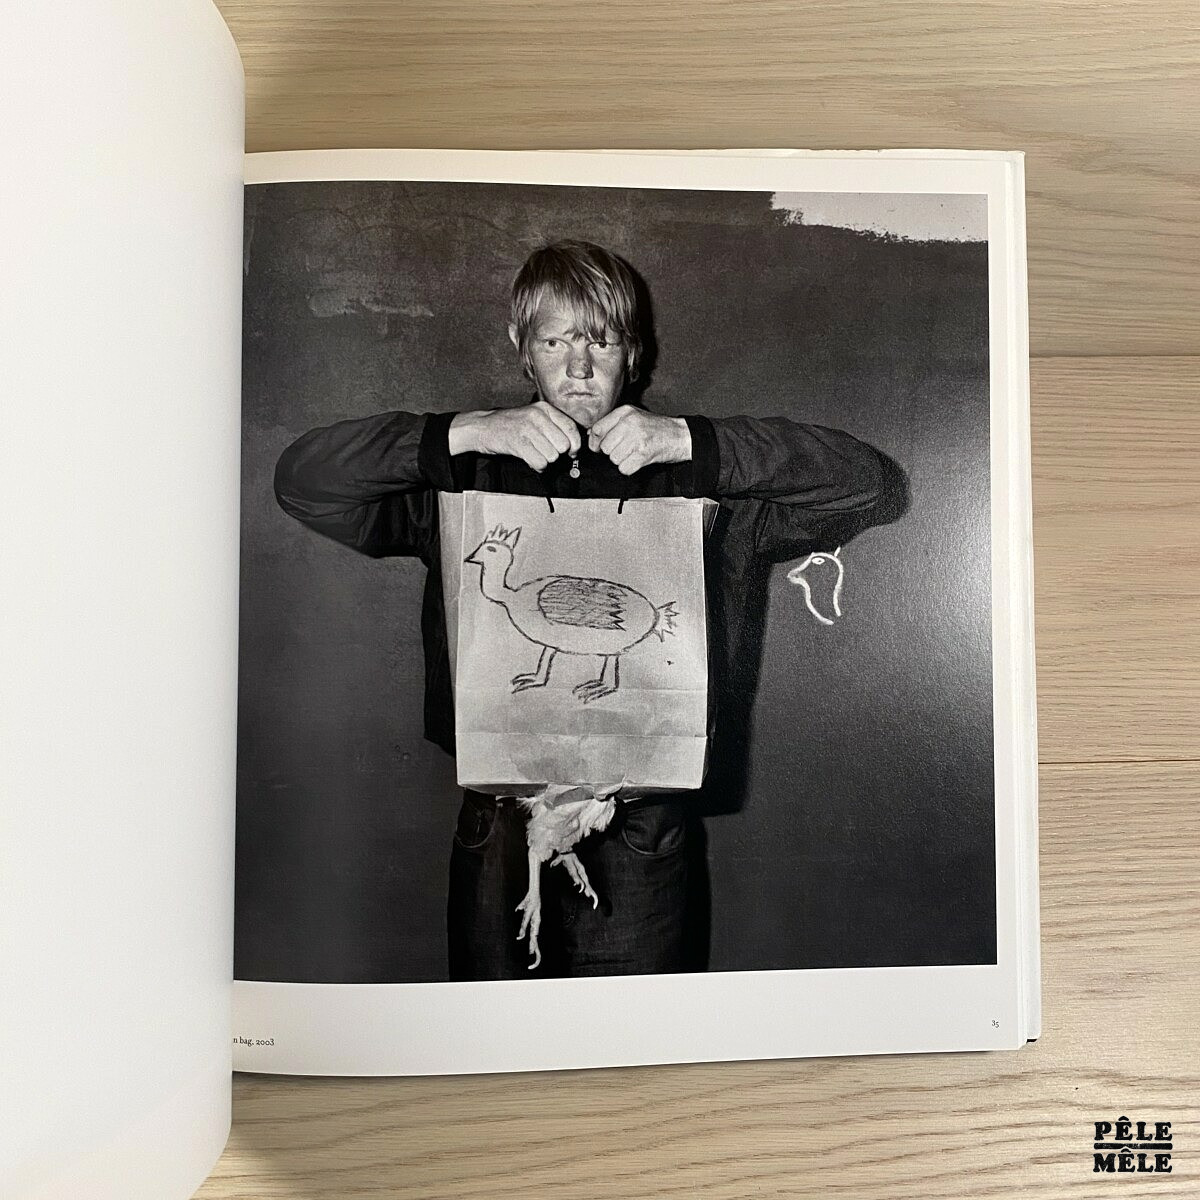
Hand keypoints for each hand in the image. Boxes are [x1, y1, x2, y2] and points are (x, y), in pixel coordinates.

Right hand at [449, 401, 581, 470]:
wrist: (483, 427)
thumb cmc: (511, 425)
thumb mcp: (535, 417)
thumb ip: (554, 427)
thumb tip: (574, 446)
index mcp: (544, 408)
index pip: (571, 428)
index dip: (575, 444)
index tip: (572, 452)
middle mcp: (537, 416)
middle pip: (563, 445)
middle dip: (557, 453)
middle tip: (545, 452)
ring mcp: (527, 429)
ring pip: (552, 456)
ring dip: (545, 460)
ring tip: (534, 453)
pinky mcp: (518, 443)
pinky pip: (539, 462)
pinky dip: (537, 466)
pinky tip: (530, 459)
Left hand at [588, 406, 691, 475]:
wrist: (680, 435)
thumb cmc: (657, 428)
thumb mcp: (633, 417)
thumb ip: (611, 424)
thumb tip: (591, 435)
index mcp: (625, 412)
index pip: (598, 429)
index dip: (596, 442)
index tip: (599, 447)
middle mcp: (630, 423)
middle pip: (605, 447)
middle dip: (613, 452)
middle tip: (625, 449)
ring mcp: (637, 438)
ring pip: (614, 459)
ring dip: (622, 460)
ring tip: (634, 453)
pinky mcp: (643, 454)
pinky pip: (624, 468)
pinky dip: (630, 468)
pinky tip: (638, 460)